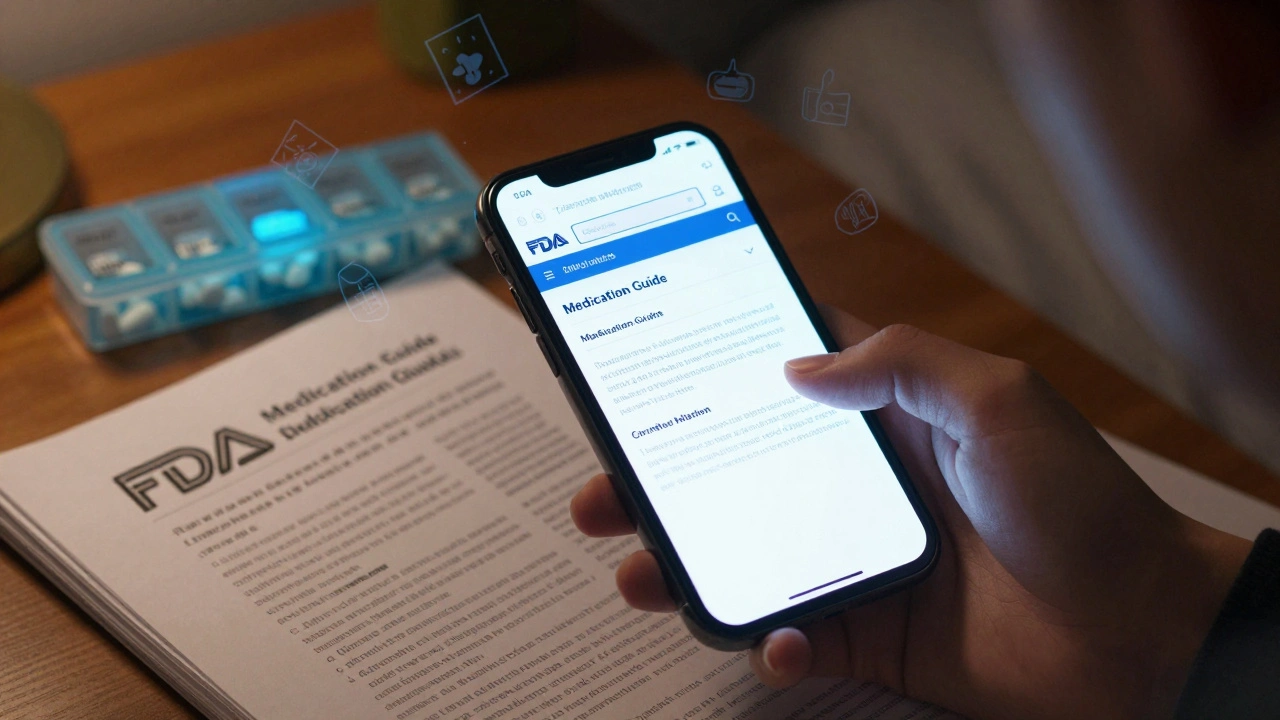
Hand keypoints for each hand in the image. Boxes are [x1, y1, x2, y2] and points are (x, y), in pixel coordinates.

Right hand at [570, 307, 1251, 719]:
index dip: (717, 372)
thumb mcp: (997, 399)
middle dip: (662, 481)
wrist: (1138, 631)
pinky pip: (798, 637)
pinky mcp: (870, 632)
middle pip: (736, 476)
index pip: (783, 384)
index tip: (645, 364)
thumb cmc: (1080, 503)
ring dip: (684, 564)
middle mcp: (860, 487)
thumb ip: (900, 364)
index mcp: (888, 421)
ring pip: (746, 558)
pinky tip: (774, 637)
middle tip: (602, 486)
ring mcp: (858, 560)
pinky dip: (773, 640)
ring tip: (635, 568)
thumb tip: (799, 366)